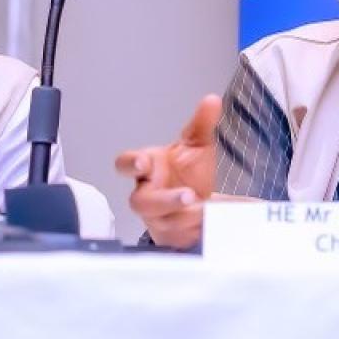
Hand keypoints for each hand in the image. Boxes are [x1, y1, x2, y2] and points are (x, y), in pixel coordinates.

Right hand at [114, 95, 220, 248]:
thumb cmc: (188, 171)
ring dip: (186, 217)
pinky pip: (176, 238)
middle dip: (164, 200)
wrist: (198, 201)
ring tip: (208, 210)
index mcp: (148, 167)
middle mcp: (146, 194)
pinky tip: (210, 224)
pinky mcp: (168, 237)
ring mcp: (155, 218)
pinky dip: (194, 231)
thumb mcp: (197, 145)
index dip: (130, 164)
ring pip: (161, 222)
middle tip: (188, 196)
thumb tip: (212, 100)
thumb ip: (202, 123)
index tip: (142, 164)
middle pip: (142, 202)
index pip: (126, 164)